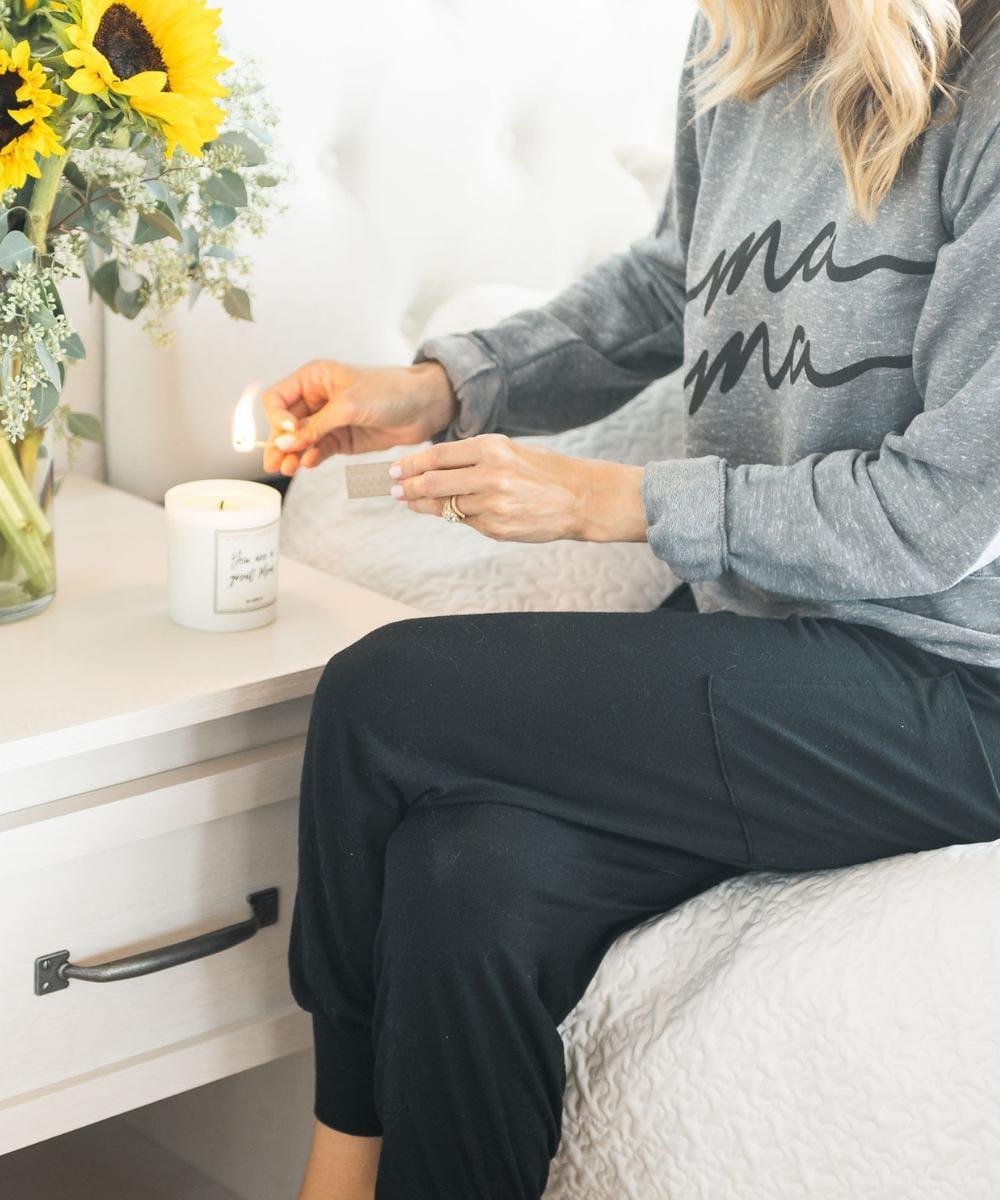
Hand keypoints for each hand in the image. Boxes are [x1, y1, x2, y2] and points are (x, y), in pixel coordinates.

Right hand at [261, 360, 456, 476]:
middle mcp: (317, 398)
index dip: (276, 418)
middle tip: (274, 464)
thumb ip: (315, 426)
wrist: (424, 406)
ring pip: (300, 440)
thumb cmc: (389, 391)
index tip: (287, 433)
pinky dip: (311, 457)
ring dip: (292, 454)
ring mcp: (329, 420)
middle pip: (285, 423)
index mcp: (314, 378)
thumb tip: (283, 442)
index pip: (278, 399)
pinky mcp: (342, 439)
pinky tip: (308, 464)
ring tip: (287, 470)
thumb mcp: (349, 406)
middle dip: (279, 443)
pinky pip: (319, 449)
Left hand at [389, 434, 648, 542]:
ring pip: (445, 506)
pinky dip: (453, 516)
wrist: (580, 499)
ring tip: (408, 502)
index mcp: (492, 448)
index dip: (411, 464)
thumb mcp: (510, 451)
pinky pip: (465, 522)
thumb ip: (474, 457)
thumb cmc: (544, 472)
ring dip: (423, 505)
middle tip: (392, 489)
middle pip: (434, 482)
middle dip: (408, 486)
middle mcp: (490, 474)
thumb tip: (433, 466)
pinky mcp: (497, 528)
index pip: (438, 455)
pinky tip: (445, 512)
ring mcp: (493, 504)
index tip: (394, 469)